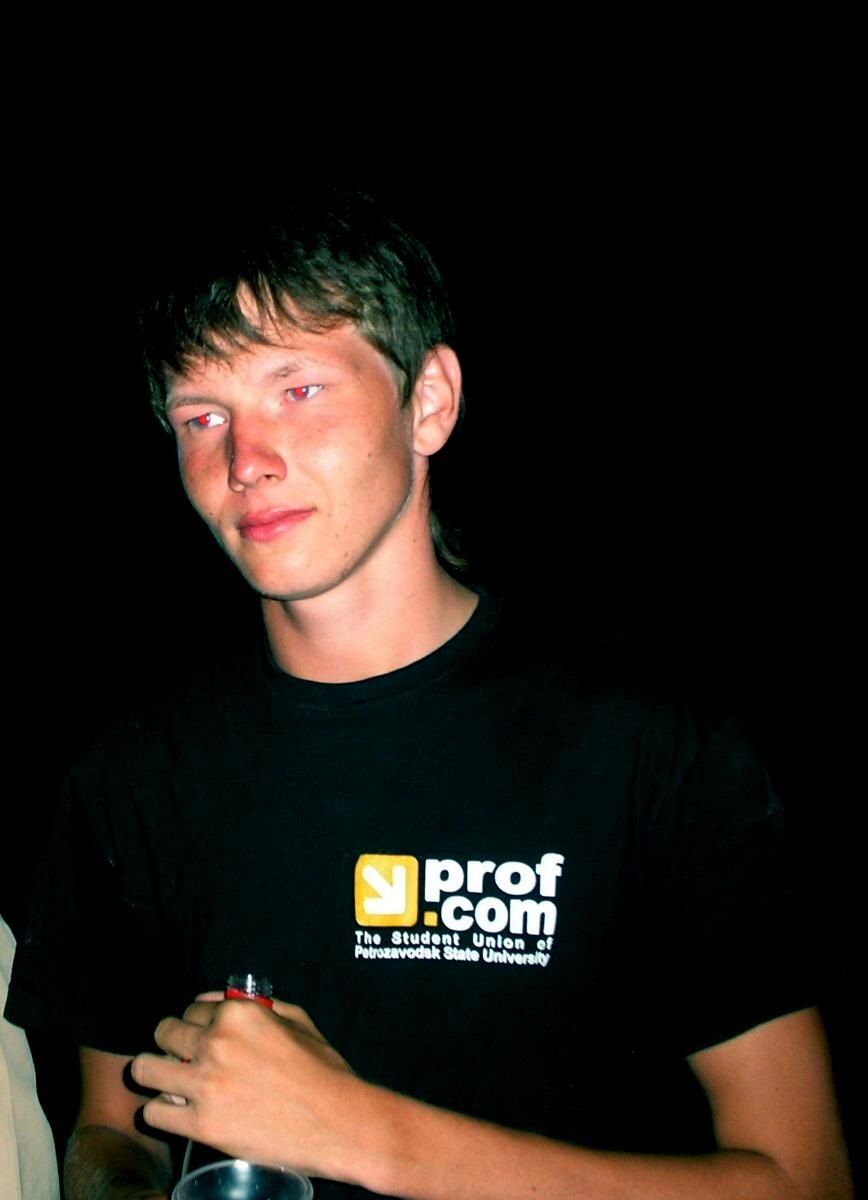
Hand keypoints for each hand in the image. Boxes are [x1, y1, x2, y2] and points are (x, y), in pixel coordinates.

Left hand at [130, 994, 356, 1177]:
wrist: (338, 1122)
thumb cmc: (322, 1069)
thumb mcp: (296, 1019)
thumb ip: (255, 1003)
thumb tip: (213, 999)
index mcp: (238, 1013)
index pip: (192, 1009)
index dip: (197, 1024)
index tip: (202, 1039)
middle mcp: (216, 1042)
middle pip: (164, 1032)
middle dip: (172, 1043)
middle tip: (183, 1059)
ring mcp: (205, 1084)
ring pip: (145, 1069)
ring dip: (155, 1073)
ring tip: (168, 1082)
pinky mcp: (201, 1125)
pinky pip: (154, 1112)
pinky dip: (162, 1112)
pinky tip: (178, 1112)